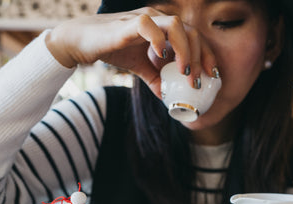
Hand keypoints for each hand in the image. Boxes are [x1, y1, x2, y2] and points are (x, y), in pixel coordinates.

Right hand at [45, 7, 217, 97]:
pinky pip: (148, 24)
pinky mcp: (128, 23)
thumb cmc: (112, 48)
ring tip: (183, 71)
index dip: (207, 55)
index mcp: (164, 28)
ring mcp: (144, 18)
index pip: (195, 37)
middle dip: (199, 57)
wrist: (81, 42)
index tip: (211, 76)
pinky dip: (157, 40)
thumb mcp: (139, 67)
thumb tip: (167, 98)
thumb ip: (155, 79)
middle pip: (191, 31)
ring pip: (175, 25)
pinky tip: (159, 57)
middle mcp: (158, 19)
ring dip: (184, 49)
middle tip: (196, 80)